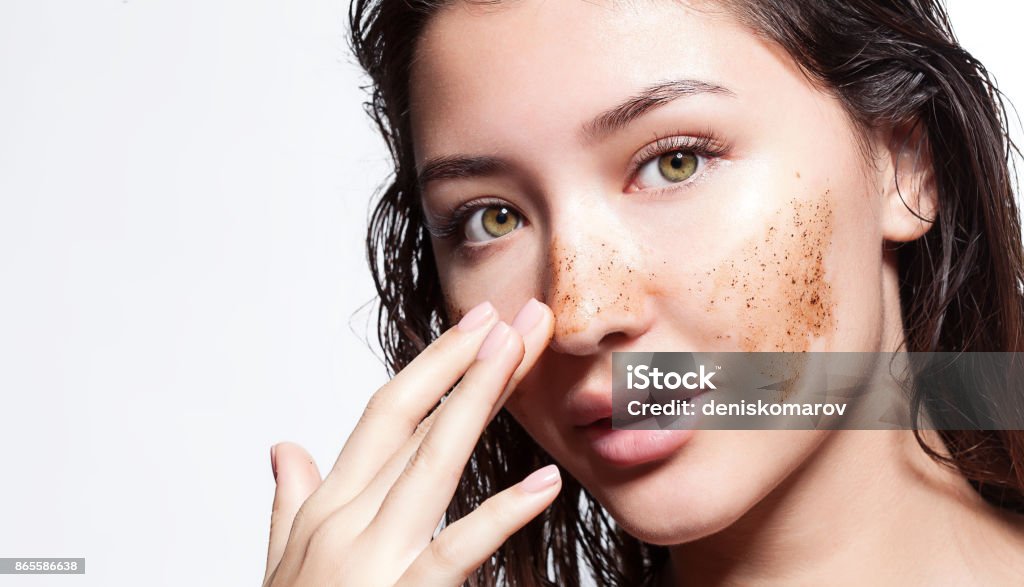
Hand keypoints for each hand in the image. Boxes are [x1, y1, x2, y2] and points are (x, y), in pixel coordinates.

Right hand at [262, 299, 558, 585]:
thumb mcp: (280, 565)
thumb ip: (286, 504)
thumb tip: (283, 447)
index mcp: (327, 508)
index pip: (385, 417)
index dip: (432, 366)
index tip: (476, 329)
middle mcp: (348, 522)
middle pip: (414, 423)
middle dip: (466, 364)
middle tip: (515, 317)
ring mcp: (373, 560)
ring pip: (433, 464)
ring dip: (478, 403)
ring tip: (519, 355)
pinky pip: (457, 551)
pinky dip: (502, 515)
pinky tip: (546, 485)